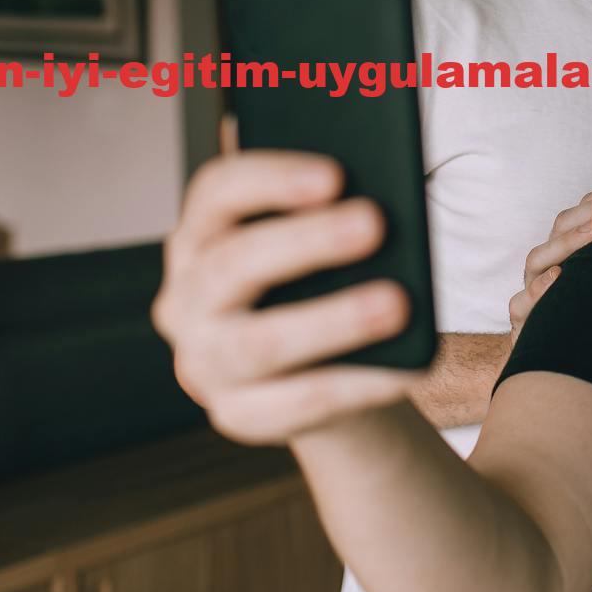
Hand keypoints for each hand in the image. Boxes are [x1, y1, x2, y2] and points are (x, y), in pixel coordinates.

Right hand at [152, 118, 421, 444]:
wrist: (310, 372)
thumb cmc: (314, 284)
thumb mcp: (309, 242)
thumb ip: (324, 214)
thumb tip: (373, 195)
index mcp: (199, 237)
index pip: (217, 193)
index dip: (272, 179)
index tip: (335, 176)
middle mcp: (186, 298)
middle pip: (233, 264)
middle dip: (307, 241)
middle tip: (374, 223)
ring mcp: (204, 362)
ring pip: (259, 343)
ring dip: (333, 320)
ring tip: (398, 304)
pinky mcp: (236, 415)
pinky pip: (296, 403)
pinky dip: (356, 384)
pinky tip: (404, 367)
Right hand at [507, 173, 591, 342]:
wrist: (556, 363)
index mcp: (571, 245)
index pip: (590, 207)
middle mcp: (549, 260)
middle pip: (565, 222)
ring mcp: (532, 287)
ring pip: (540, 256)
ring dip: (570, 240)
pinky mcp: (523, 319)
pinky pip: (522, 301)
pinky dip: (538, 289)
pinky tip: (558, 277)